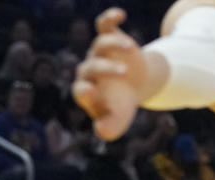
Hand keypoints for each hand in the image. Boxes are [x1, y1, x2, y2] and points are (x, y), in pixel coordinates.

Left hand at [72, 7, 146, 140]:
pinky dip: (110, 17)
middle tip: (124, 73)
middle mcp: (88, 70)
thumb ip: (109, 128)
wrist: (134, 85)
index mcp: (86, 91)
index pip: (79, 89)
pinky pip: (104, 24)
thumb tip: (101, 130)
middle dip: (106, 68)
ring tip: (130, 47)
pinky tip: (120, 14)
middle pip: (90, 66)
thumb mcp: (118, 121)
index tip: (90, 90)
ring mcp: (98, 53)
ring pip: (99, 43)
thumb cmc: (121, 106)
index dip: (83, 90)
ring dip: (113, 43)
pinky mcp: (111, 38)